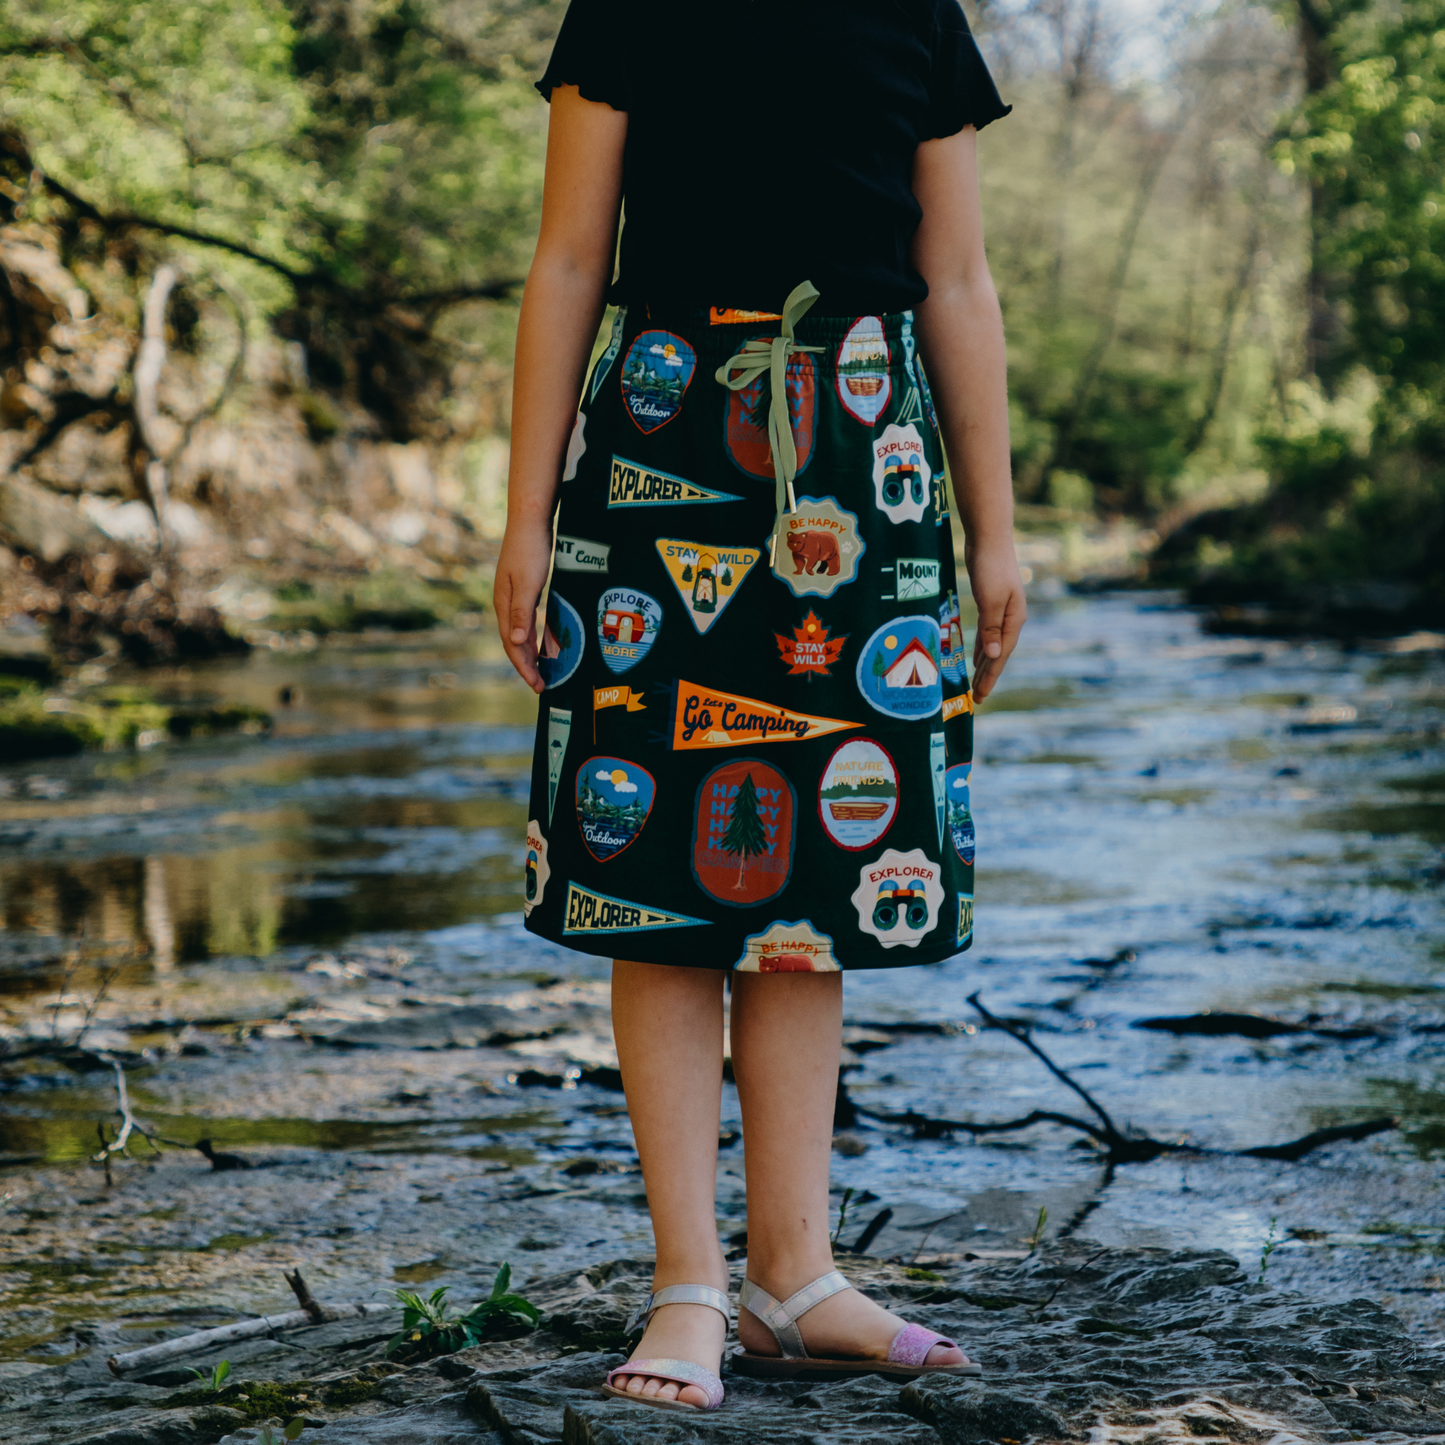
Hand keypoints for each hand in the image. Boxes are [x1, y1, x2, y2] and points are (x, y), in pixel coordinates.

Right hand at [495, 521, 554, 693]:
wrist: (530, 520)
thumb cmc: (530, 550)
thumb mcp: (528, 583)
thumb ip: (522, 613)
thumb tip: (515, 643)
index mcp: (504, 605)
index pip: (512, 645)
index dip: (524, 667)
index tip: (537, 685)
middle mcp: (506, 605)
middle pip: (514, 644)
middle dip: (527, 667)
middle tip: (542, 686)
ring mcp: (513, 597)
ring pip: (521, 634)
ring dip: (531, 655)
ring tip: (543, 672)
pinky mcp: (523, 590)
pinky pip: (528, 622)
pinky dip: (536, 637)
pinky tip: (546, 644)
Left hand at [966, 540, 1025, 702]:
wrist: (990, 538)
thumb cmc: (991, 567)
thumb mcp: (990, 600)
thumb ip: (991, 628)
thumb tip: (992, 656)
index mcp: (1013, 620)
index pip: (1000, 655)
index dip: (991, 676)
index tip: (981, 696)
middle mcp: (1010, 619)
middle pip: (998, 654)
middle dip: (988, 676)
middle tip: (978, 699)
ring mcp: (1002, 611)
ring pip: (993, 645)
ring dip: (985, 664)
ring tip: (977, 683)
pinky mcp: (991, 603)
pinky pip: (987, 633)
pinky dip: (981, 647)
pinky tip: (976, 656)